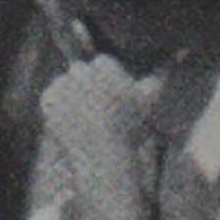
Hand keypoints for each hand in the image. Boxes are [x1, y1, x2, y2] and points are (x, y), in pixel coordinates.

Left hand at [38, 54, 148, 194]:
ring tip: (82, 119)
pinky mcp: (48, 101)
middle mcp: (82, 71)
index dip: (106, 83)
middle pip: (80, 70)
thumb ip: (158, 79)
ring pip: (63, 82)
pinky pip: (49, 97)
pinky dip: (55, 108)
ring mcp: (62, 85)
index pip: (101, 64)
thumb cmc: (129, 131)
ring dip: (70, 95)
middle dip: (87, 86)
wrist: (103, 159)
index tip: (109, 101)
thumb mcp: (148, 103)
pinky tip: (69, 122)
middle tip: (94, 111)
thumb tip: (171, 60)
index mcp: (105, 66)